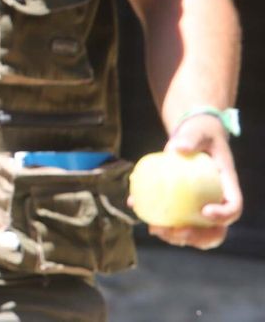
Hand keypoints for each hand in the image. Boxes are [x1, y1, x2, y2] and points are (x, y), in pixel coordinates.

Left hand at [142, 115, 242, 249]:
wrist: (192, 136)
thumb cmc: (199, 133)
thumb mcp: (198, 131)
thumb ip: (190, 138)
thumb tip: (177, 148)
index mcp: (227, 186)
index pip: (233, 206)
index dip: (223, 215)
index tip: (205, 212)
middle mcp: (217, 201)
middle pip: (216, 230)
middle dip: (198, 237)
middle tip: (177, 232)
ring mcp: (200, 207)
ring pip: (194, 232)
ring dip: (176, 237)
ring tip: (155, 229)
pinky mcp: (183, 205)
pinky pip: (173, 218)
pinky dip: (157, 218)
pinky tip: (136, 208)